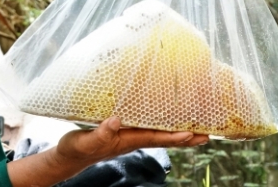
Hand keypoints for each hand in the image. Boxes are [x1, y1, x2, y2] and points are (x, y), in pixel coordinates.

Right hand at [53, 117, 207, 166]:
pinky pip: (149, 130)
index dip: (174, 136)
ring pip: (160, 136)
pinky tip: (168, 123)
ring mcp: (130, 138)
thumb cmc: (77, 149)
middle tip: (208, 136)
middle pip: (165, 140)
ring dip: (180, 134)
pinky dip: (163, 127)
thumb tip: (116, 121)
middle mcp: (133, 140)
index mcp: (127, 141)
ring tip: (198, 132)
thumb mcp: (86, 140)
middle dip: (187, 139)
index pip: (156, 138)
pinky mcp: (124, 134)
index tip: (193, 134)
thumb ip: (100, 133)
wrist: (69, 156)